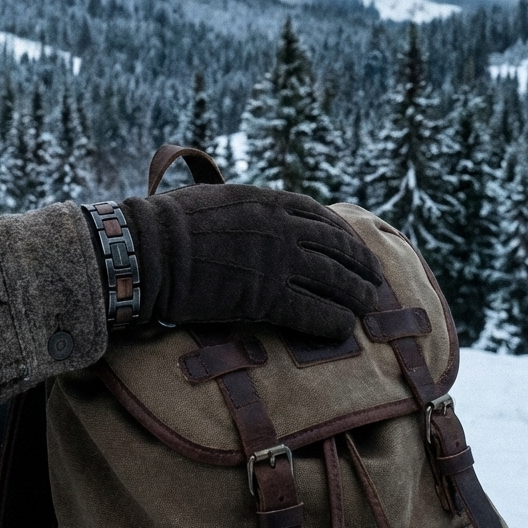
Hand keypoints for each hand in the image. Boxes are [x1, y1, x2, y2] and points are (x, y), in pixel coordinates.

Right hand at [120, 183, 381, 339]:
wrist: (152, 249)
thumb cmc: (170, 222)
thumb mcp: (215, 197)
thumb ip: (242, 205)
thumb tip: (246, 210)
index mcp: (268, 201)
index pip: (321, 216)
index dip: (344, 234)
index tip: (354, 246)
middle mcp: (282, 228)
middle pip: (338, 248)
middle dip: (361, 265)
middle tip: (375, 280)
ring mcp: (278, 262)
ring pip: (336, 281)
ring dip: (356, 296)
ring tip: (366, 308)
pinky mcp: (267, 298)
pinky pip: (315, 313)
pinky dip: (333, 322)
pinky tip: (341, 330)